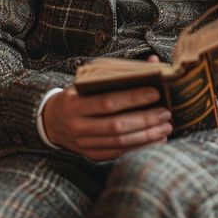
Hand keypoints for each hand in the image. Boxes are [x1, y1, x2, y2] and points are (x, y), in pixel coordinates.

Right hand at [42, 54, 171, 159]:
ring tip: (165, 127)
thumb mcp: (88, 81)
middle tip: (166, 113)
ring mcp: (83, 143)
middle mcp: (77, 125)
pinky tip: (155, 140)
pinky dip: (139, 148)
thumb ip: (117, 73)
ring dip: (146, 136)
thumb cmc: (77, 95)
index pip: (108, 101)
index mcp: (74, 103)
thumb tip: (151, 62)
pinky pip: (118, 153)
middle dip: (145, 119)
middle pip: (116, 125)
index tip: (155, 92)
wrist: (52, 121)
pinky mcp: (91, 155)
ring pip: (119, 142)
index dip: (133, 98)